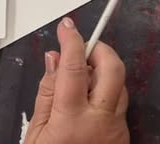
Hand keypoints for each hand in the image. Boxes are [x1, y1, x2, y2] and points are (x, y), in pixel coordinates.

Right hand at [24, 18, 128, 143]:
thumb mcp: (35, 134)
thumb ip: (46, 94)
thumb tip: (54, 59)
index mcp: (71, 120)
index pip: (74, 67)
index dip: (71, 41)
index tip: (67, 26)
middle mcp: (99, 120)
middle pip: (113, 68)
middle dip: (99, 49)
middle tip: (82, 50)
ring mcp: (116, 128)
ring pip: (120, 84)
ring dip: (102, 73)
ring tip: (80, 82)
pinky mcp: (124, 134)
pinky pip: (119, 104)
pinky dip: (104, 95)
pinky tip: (88, 103)